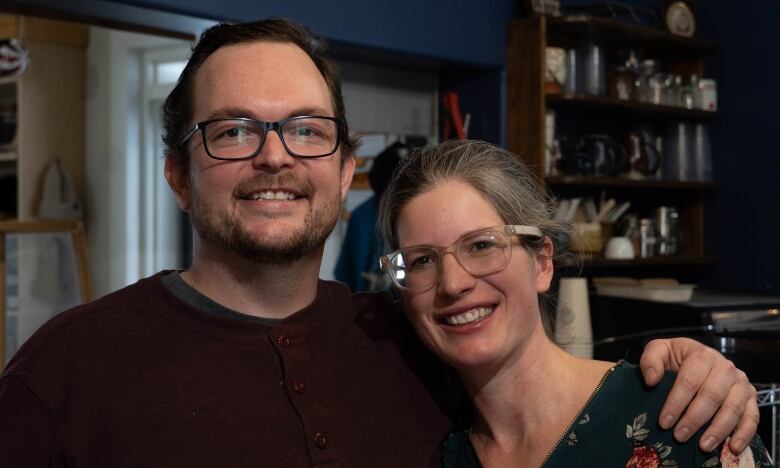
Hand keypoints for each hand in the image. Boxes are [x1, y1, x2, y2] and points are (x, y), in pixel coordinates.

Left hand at [638, 337, 757, 453]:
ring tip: (703, 446)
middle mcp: (726, 367)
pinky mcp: (751, 397)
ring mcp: (741, 383)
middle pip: (712, 396)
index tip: (664, 422)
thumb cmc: (676, 358)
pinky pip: (752, 417)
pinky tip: (732, 447)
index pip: (689, 381)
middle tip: (679, 436)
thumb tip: (652, 379)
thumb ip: (651, 360)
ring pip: (733, 408)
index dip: (676, 403)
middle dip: (694, 419)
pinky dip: (745, 434)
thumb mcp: (659, 351)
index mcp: (703, 355)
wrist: (698, 359)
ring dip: (718, 430)